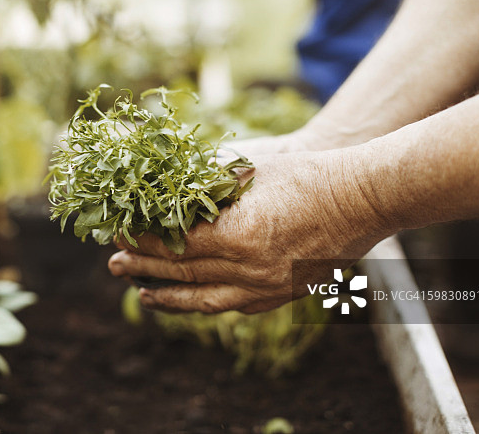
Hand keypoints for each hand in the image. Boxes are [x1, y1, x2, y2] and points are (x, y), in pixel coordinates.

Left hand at [108, 150, 392, 313]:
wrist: (363, 197)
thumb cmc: (306, 173)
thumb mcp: (249, 172)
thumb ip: (206, 188)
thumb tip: (163, 195)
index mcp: (238, 235)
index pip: (174, 245)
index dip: (142, 243)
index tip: (118, 237)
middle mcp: (250, 269)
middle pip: (183, 275)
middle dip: (143, 270)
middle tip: (115, 267)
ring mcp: (269, 287)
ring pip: (205, 300)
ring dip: (169, 297)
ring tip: (142, 295)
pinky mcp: (283, 295)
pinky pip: (234, 306)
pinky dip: (205, 304)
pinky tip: (189, 301)